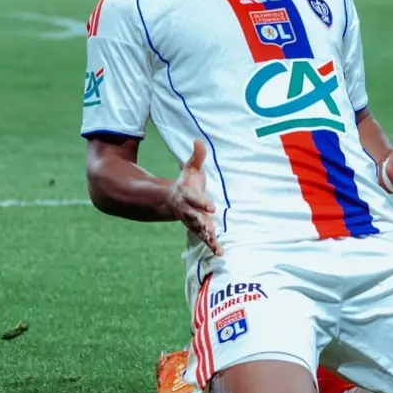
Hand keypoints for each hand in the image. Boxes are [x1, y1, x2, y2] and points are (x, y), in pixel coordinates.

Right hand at [168, 139, 220, 255]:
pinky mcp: (197, 229)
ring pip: (199, 230)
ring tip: (215, 244)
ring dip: (207, 237)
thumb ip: (197, 156)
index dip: (203, 203)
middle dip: (202, 224)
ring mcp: (192, 221)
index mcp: (187, 195)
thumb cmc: (186, 182)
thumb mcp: (190, 167)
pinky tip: (220, 252)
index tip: (211, 208)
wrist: (173, 199)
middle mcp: (188, 210)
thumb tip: (199, 139)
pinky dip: (211, 245)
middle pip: (195, 217)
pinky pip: (204, 238)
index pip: (195, 199)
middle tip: (210, 230)